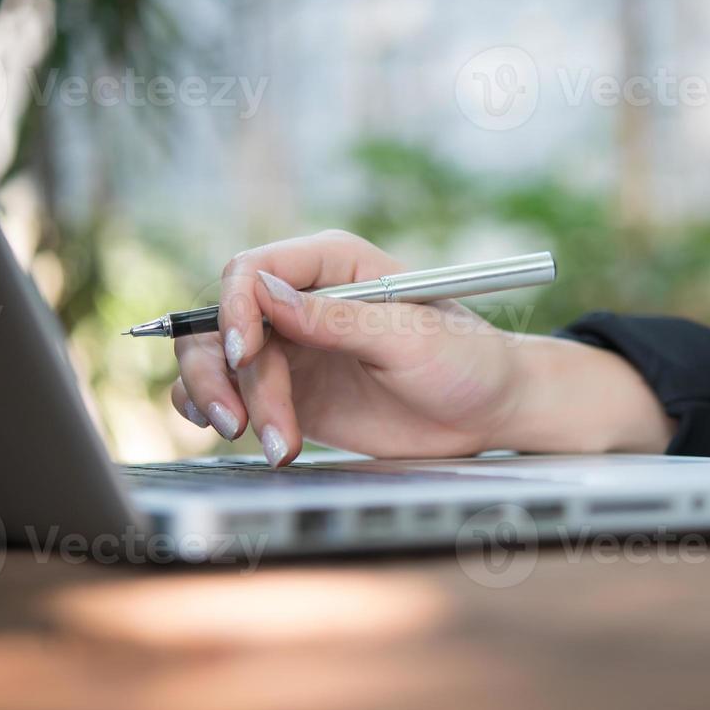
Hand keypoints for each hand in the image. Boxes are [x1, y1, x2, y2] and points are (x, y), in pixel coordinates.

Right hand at [169, 230, 676, 464]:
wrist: (490, 412)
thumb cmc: (466, 360)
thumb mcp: (410, 337)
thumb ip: (338, 318)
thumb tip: (265, 294)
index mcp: (332, 263)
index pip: (252, 271)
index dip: (235, 309)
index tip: (246, 354)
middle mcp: (301, 301)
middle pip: (222, 322)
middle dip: (223, 373)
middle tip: (242, 423)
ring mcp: (292, 347)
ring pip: (218, 363)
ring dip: (224, 403)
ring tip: (276, 446)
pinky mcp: (291, 392)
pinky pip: (232, 395)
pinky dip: (225, 416)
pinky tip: (256, 440)